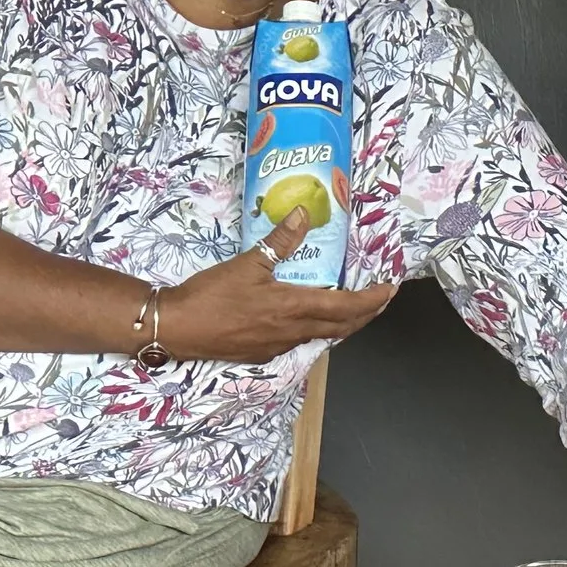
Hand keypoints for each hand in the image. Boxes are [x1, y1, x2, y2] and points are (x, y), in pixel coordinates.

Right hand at [157, 209, 397, 363]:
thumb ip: (280, 241)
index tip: (389, 289)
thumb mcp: (248, 263)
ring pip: (322, 336)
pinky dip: (317, 330)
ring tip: (353, 308)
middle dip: (366, 314)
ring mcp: (278, 346)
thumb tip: (304, 213)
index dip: (372, 300)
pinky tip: (311, 319)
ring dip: (343, 324)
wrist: (177, 328)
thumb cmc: (211, 295)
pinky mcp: (264, 353)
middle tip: (380, 299)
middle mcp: (292, 332)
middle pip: (342, 327)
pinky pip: (301, 341)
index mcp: (293, 307)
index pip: (347, 308)